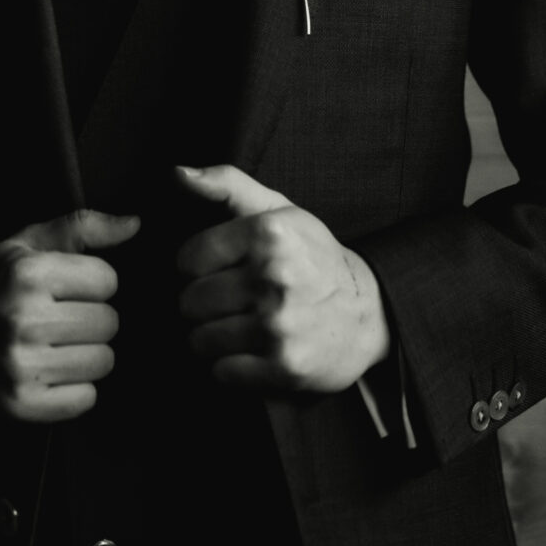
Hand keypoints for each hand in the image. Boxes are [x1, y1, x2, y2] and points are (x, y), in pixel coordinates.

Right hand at [0, 209, 139, 424]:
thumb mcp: (22, 246)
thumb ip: (81, 228)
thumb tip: (135, 224)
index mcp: (26, 275)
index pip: (107, 280)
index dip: (92, 283)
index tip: (68, 289)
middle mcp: (23, 321)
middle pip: (109, 323)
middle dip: (91, 319)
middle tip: (61, 320)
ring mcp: (21, 367)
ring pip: (103, 361)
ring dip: (87, 354)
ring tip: (56, 346)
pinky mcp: (21, 406)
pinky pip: (86, 399)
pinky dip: (75, 389)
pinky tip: (51, 373)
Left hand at [174, 165, 389, 393]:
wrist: (369, 312)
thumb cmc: (313, 257)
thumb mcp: (279, 210)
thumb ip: (227, 185)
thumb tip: (176, 173)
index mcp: (269, 232)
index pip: (187, 259)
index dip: (200, 267)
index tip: (223, 270)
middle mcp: (274, 277)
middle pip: (190, 302)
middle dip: (204, 305)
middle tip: (233, 302)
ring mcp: (279, 325)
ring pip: (200, 340)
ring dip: (213, 338)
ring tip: (242, 327)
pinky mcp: (284, 367)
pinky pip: (221, 372)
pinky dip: (231, 366)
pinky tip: (254, 351)